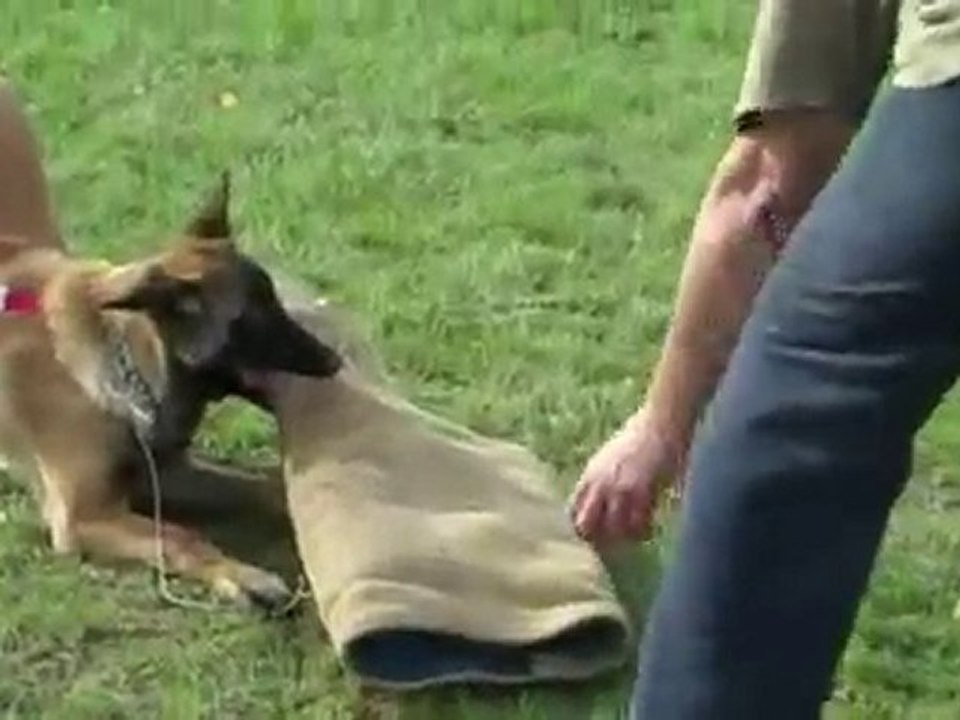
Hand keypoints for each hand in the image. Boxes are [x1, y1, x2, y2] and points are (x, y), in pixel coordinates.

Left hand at [569, 410, 683, 546]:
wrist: (659, 423)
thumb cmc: (639, 438)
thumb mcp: (609, 457)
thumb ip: (601, 479)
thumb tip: (598, 500)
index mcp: (589, 475)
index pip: (573, 510)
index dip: (583, 526)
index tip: (595, 535)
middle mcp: (599, 484)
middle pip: (586, 526)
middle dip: (597, 539)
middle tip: (613, 544)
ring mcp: (619, 489)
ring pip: (612, 531)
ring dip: (623, 539)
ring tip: (634, 538)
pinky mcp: (641, 492)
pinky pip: (638, 525)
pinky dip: (643, 532)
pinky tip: (650, 530)